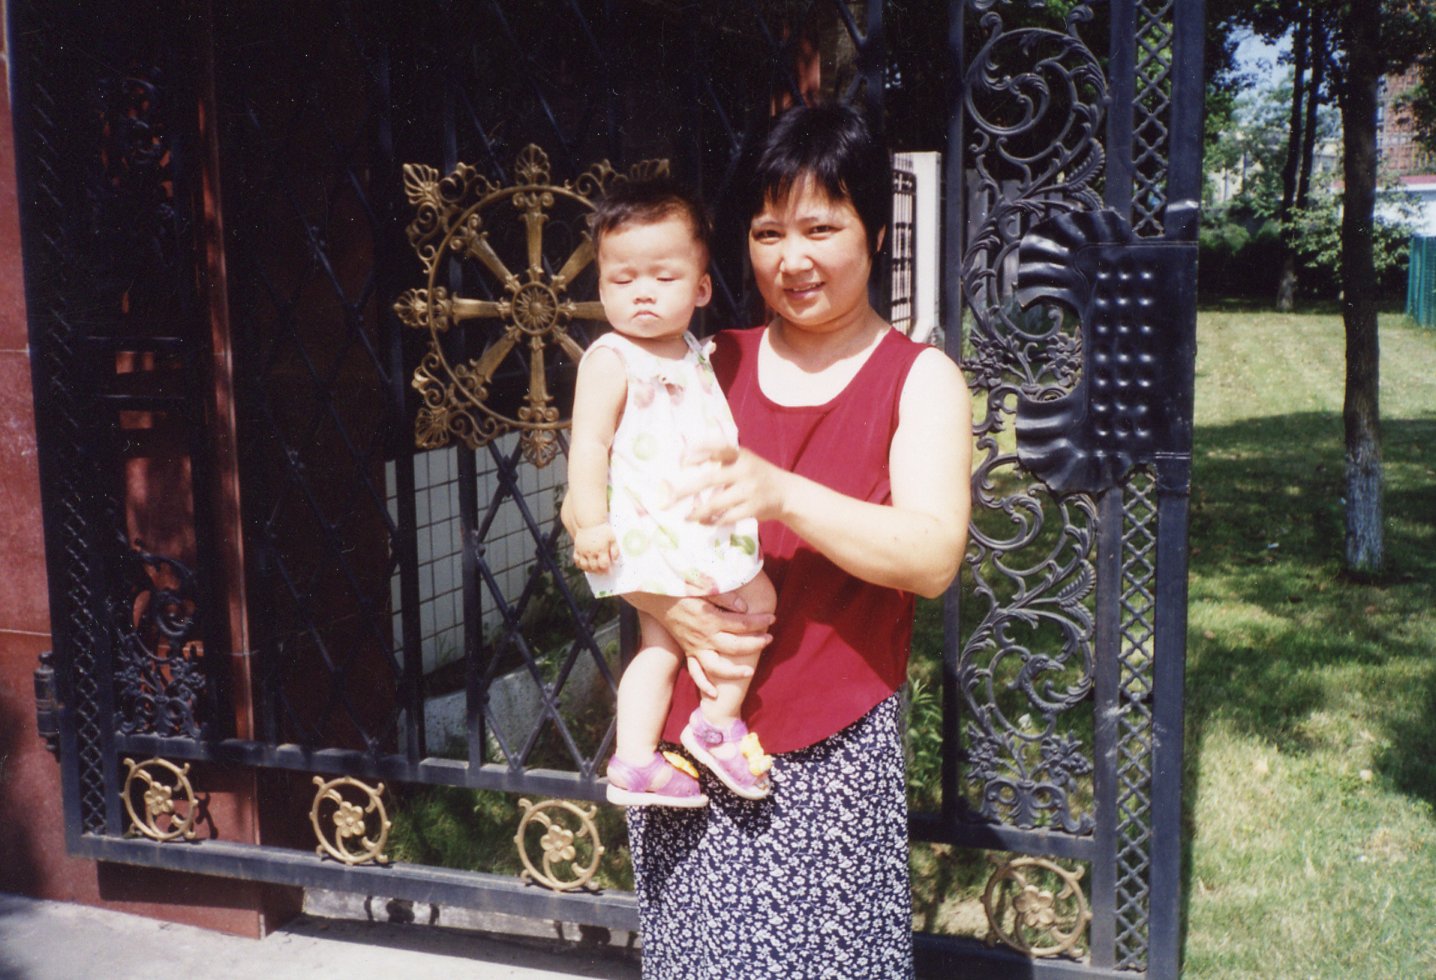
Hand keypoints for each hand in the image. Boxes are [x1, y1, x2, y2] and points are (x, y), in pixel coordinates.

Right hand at [573, 524, 618, 572]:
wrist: (589, 522)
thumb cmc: (602, 530)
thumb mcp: (612, 538)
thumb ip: (615, 550)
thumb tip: (615, 560)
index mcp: (601, 549)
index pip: (603, 565)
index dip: (607, 570)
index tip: (609, 572)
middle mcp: (591, 552)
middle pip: (594, 567)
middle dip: (599, 572)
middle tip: (603, 572)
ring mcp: (583, 551)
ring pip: (585, 566)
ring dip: (590, 570)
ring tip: (595, 570)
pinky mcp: (577, 549)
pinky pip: (577, 561)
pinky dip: (580, 565)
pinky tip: (586, 566)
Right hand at [625, 592, 772, 697]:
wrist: (656, 597)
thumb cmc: (682, 589)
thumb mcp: (703, 587)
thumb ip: (725, 597)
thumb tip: (744, 608)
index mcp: (710, 619)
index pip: (742, 623)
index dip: (759, 621)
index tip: (772, 618)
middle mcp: (704, 637)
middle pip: (735, 646)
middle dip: (755, 644)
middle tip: (770, 639)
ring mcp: (695, 647)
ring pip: (716, 666)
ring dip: (733, 672)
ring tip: (749, 672)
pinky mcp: (688, 651)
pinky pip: (695, 672)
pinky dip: (704, 684)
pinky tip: (715, 693)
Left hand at [675, 441, 790, 526]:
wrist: (787, 493)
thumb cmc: (756, 475)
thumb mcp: (743, 460)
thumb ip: (721, 460)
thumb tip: (685, 465)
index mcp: (740, 454)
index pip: (717, 449)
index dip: (699, 452)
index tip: (682, 461)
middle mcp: (745, 470)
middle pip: (710, 479)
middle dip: (686, 490)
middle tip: (668, 499)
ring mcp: (750, 490)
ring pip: (716, 503)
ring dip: (698, 512)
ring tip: (686, 517)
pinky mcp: (754, 508)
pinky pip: (727, 517)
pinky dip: (713, 521)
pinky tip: (705, 522)